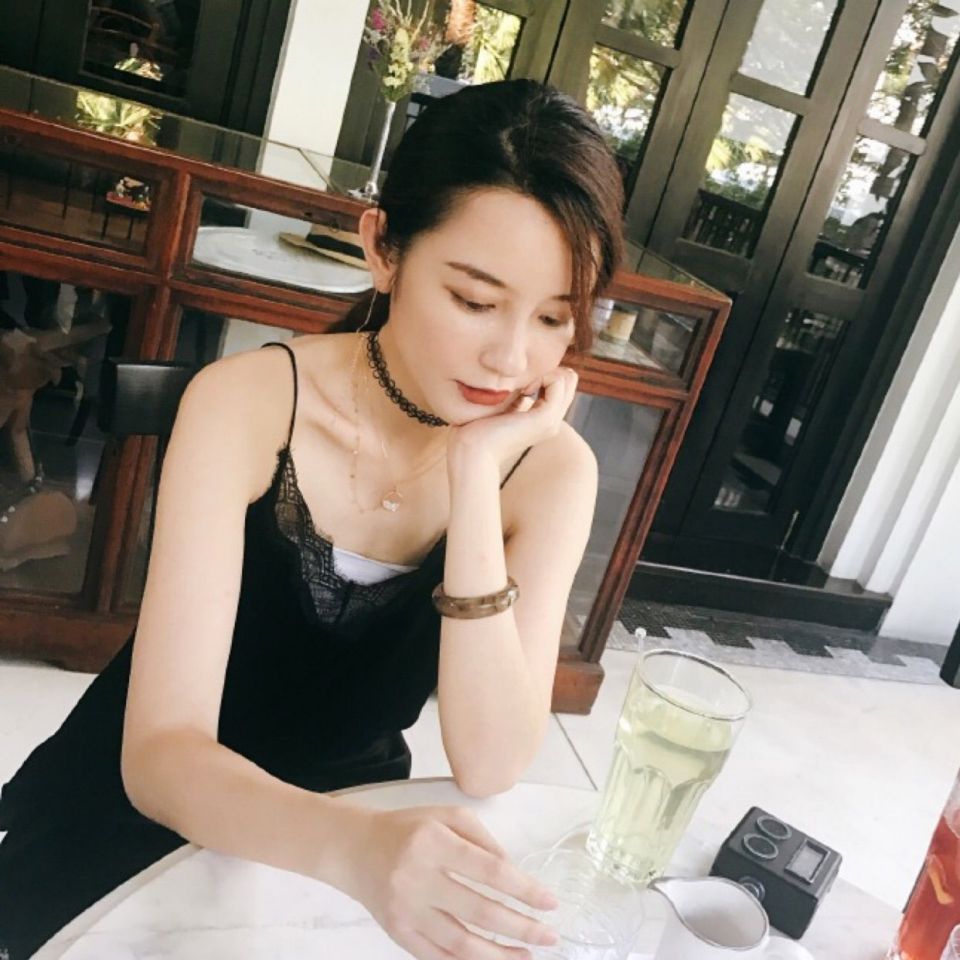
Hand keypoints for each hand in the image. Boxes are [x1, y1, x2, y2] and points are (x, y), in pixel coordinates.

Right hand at [340, 805, 558, 959]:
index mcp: (434, 843)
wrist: (355, 850)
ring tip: (527, 956)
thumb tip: (515, 874)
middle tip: (549, 936)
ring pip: (461, 943)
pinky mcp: (398, 934)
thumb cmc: (407, 829)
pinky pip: (439, 957)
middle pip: (480, 910)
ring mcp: (406, 911)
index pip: (490, 871)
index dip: (524, 889)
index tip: (549, 902)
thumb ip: (483, 839)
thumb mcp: (446, 816)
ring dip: (500, 955)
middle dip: (521, 927)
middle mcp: (418, 878)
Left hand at [448, 367, 578, 470]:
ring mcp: (551, 421)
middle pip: (567, 380)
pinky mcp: (546, 418)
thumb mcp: (495, 407)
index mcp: (540, 419)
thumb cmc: (473, 431)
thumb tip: (512, 380)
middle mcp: (551, 421)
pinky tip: (522, 389)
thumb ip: (508, 395)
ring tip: (522, 385)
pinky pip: (559, 382)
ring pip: (568, 378)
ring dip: (545, 371)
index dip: (542, 373)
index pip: (558, 384)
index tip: (517, 382)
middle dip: (546, 369)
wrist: (471, 453)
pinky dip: (542, 376)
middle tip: (521, 381)